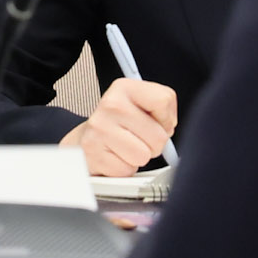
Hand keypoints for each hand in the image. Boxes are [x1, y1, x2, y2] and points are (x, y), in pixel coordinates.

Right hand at [60, 78, 178, 175]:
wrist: (87, 138)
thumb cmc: (120, 124)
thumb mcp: (141, 106)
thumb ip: (162, 110)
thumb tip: (169, 128)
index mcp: (125, 87)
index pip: (164, 100)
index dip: (166, 118)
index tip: (155, 121)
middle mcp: (111, 104)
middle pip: (158, 136)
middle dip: (153, 144)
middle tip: (138, 138)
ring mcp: (100, 128)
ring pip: (143, 156)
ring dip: (138, 157)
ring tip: (126, 147)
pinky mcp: (93, 152)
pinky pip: (126, 170)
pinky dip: (124, 168)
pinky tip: (115, 156)